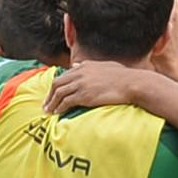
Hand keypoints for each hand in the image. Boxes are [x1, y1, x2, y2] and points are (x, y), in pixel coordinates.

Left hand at [43, 57, 158, 113]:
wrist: (132, 84)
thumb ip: (90, 65)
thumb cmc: (123, 76)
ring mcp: (81, 84)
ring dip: (52, 103)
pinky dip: (60, 108)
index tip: (52, 93)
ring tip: (48, 111)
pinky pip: (66, 102)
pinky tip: (57, 113)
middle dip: (49, 94)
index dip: (56, 85)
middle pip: (57, 83)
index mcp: (85, 66)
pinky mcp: (84, 95)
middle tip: (45, 104)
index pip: (64, 75)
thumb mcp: (105, 66)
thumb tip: (78, 65)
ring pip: (59, 93)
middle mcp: (80, 73)